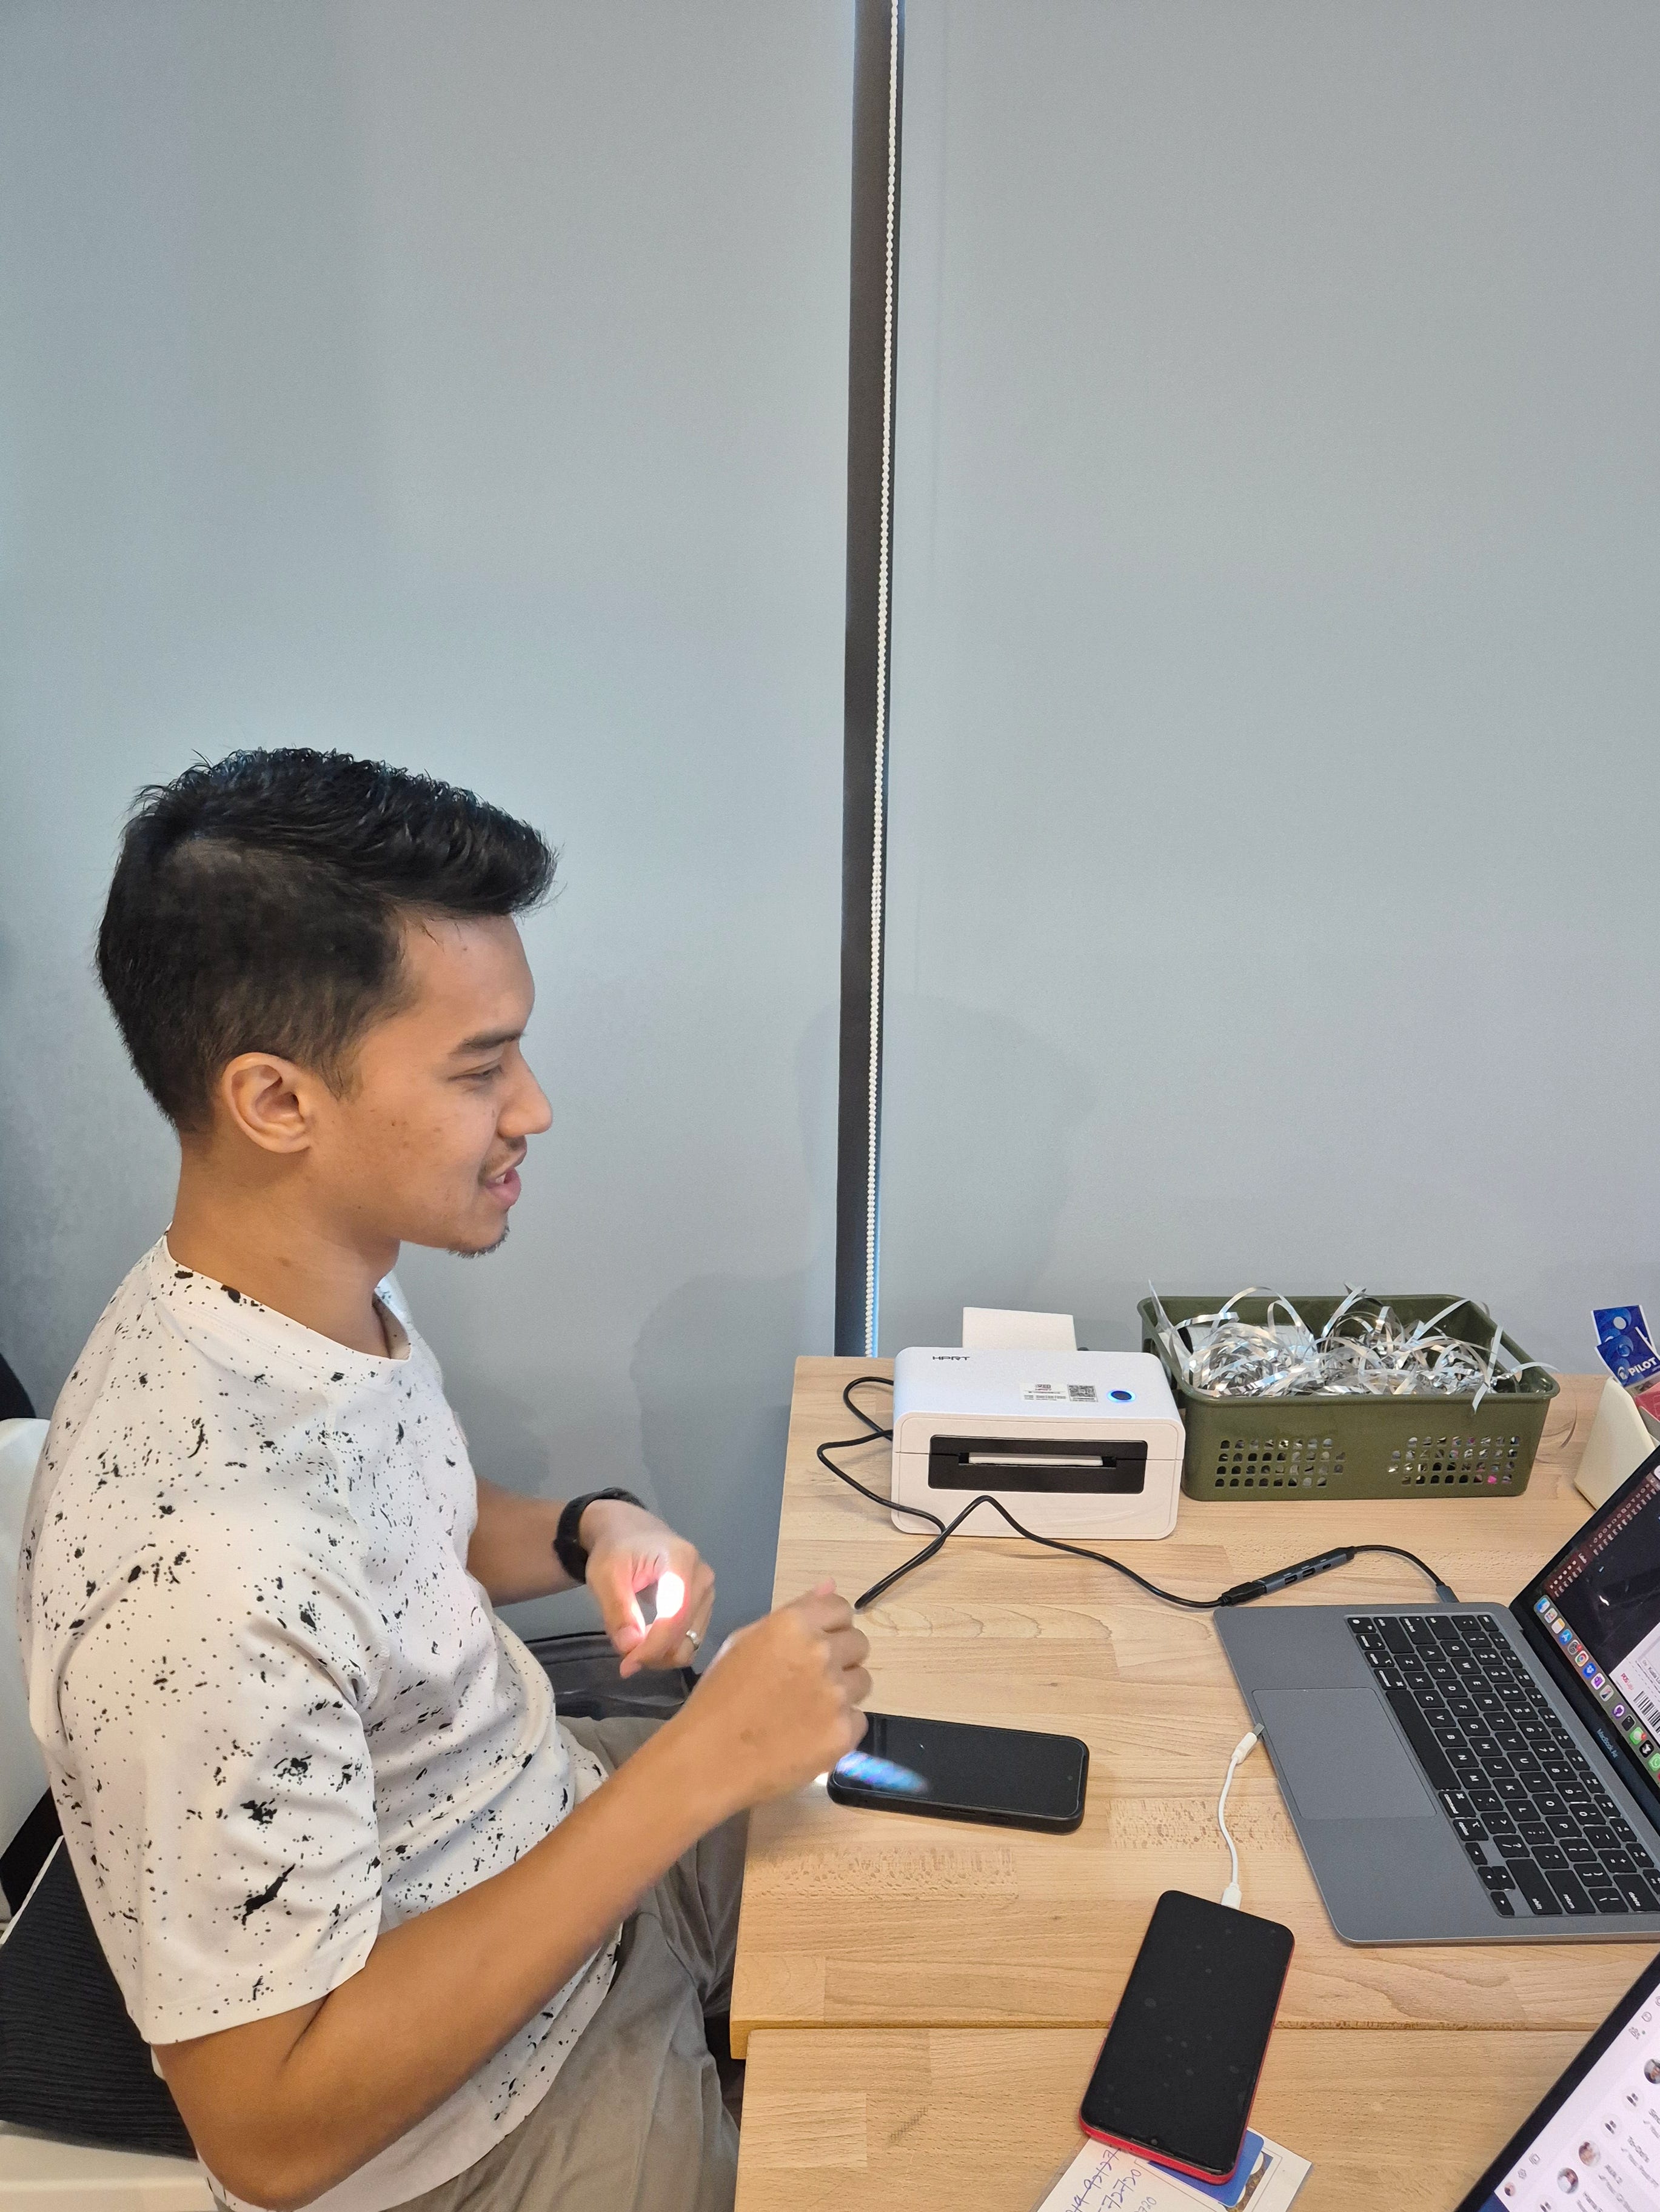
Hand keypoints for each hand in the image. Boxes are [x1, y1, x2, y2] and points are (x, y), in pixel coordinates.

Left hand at [579, 1499, 713, 1676]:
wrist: (630, 1532)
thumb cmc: (615, 1549)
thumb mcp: (604, 1575)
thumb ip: (617, 1610)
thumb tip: (630, 1647)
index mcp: (681, 1561)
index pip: (675, 1615)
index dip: (653, 1646)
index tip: (626, 1665)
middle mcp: (703, 1577)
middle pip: (686, 1633)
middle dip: (654, 1653)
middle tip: (624, 1656)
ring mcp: (708, 1591)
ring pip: (691, 1642)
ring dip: (661, 1655)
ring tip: (633, 1646)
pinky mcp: (705, 1604)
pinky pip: (691, 1639)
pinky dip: (668, 1648)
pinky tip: (648, 1640)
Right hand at [676, 1581, 869, 1813]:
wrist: (707, 1760)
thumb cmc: (718, 1696)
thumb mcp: (744, 1641)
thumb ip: (794, 1611)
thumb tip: (830, 1585)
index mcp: (795, 1625)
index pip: (841, 1608)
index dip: (830, 1626)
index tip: (816, 1643)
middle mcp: (822, 1653)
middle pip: (858, 1644)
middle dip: (840, 1658)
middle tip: (809, 1680)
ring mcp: (836, 1696)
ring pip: (862, 1682)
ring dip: (842, 1692)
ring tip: (807, 1710)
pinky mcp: (843, 1734)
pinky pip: (857, 1721)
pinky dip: (838, 1728)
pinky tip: (808, 1736)